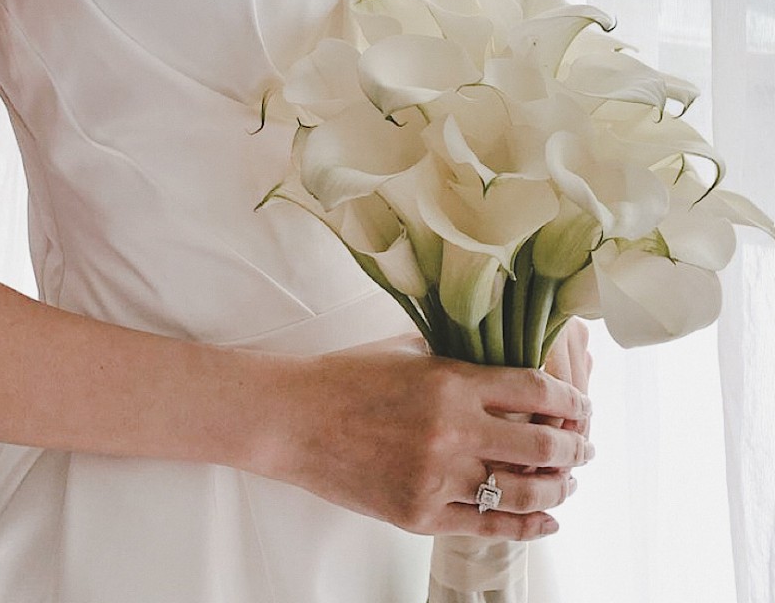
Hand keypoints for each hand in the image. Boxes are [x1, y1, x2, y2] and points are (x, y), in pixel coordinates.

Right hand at [261, 332, 593, 541]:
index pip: (537, 391)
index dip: (572, 402)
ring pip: (524, 493)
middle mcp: (452, 431)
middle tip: (585, 448)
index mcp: (450, 381)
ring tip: (567, 484)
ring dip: (559, 489)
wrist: (294, 418)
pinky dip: (527, 527)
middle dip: (576, 449)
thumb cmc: (346, 377)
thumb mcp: (405, 350)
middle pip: (543, 446)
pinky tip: (545, 521)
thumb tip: (501, 364)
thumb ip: (456, 358)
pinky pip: (490, 528)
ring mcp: (437, 478)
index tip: (581, 408)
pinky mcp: (420, 514)